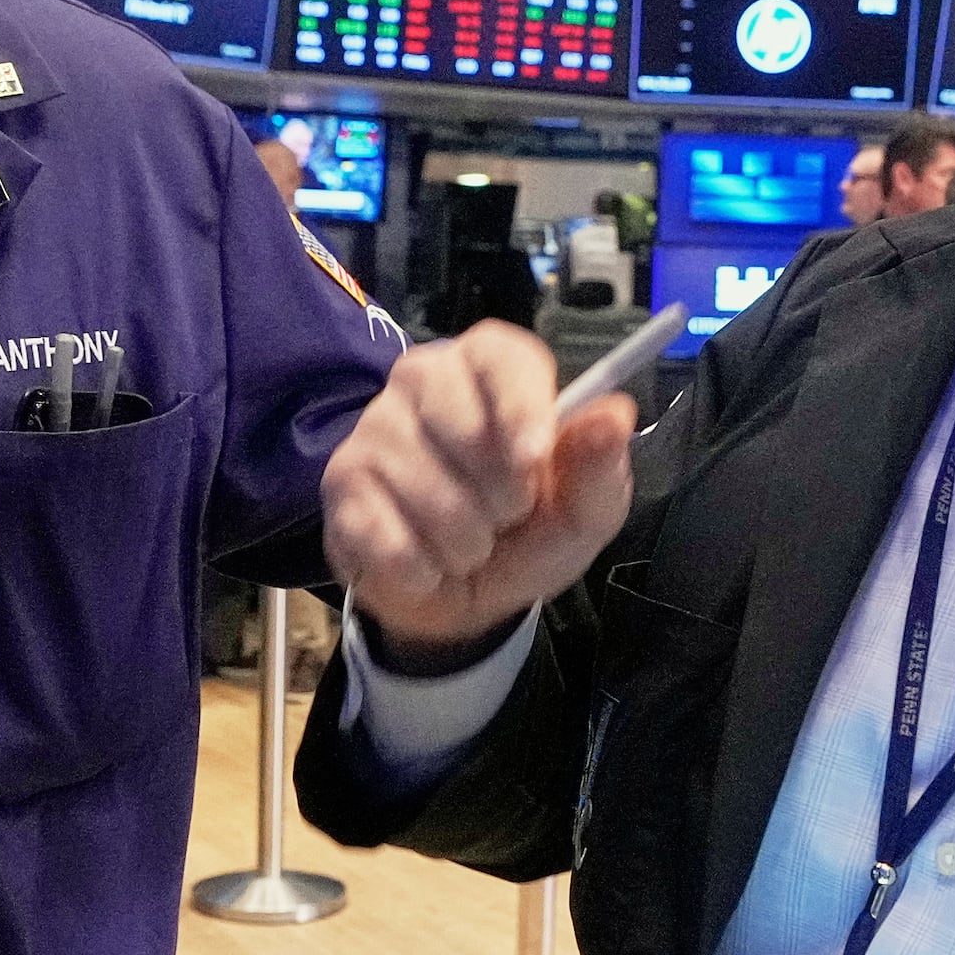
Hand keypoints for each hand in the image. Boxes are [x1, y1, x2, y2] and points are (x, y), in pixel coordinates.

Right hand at [321, 322, 636, 663]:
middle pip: (456, 418)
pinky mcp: (340, 484)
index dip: (519, 405)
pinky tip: (428, 564)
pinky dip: (420, 566)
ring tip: (471, 546)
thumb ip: (598, 466)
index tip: (536, 457)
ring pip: (422, 485)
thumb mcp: (582, 512)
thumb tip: (614, 413)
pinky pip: (383, 530)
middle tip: (509, 515)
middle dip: (498, 491)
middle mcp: (423, 381)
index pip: (498, 356)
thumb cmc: (529, 533)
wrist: (466, 598)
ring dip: (464, 540)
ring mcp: (374, 429)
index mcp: (490, 369)